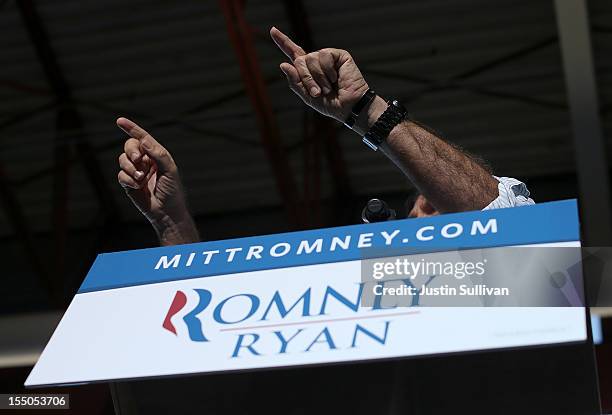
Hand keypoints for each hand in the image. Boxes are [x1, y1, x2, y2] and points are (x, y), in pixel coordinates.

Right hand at [116, 117, 198, 244]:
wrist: (167, 212)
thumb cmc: (172, 191)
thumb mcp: (170, 170)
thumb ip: (158, 154)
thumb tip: (144, 140)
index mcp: (156, 155)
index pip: (142, 138)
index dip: (131, 128)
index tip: (120, 121)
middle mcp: (145, 161)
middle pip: (129, 146)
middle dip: (131, 151)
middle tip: (138, 159)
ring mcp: (136, 172)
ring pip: (122, 160)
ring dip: (131, 168)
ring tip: (141, 179)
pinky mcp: (128, 183)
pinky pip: (121, 175)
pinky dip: (128, 180)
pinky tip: (138, 187)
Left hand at [270, 27, 369, 122]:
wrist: (348, 106)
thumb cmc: (330, 104)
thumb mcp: (307, 97)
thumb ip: (295, 82)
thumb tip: (283, 64)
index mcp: (308, 71)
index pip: (293, 53)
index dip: (283, 42)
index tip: (272, 30)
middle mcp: (316, 61)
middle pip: (299, 60)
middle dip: (306, 78)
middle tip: (316, 92)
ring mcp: (327, 57)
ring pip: (311, 58)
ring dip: (319, 77)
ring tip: (329, 87)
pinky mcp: (339, 54)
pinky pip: (325, 55)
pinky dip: (328, 70)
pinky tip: (337, 77)